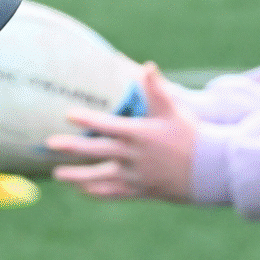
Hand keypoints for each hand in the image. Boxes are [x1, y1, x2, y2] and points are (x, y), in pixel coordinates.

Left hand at [48, 63, 197, 200]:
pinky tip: (82, 189)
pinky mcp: (140, 191)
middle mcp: (134, 157)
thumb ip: (157, 89)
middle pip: (96, 152)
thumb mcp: (174, 110)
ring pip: (100, 177)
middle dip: (71, 147)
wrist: (209, 170)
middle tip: (50, 144)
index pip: (108, 126)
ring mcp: (136, 176)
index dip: (87, 120)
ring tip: (57, 174)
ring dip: (77, 176)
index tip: (69, 114)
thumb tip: (147, 66)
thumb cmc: (191, 136)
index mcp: (140, 134)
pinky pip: (113, 193)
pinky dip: (96, 191)